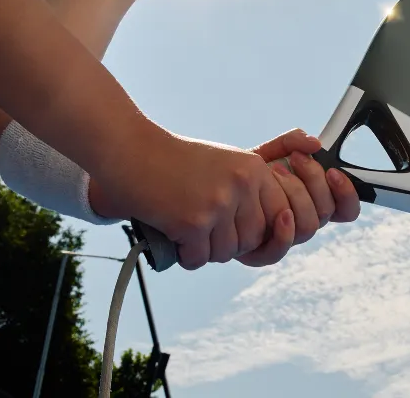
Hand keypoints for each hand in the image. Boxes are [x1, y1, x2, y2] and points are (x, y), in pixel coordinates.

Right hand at [87, 119, 301, 270]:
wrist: (130, 150)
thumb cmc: (174, 161)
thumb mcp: (225, 163)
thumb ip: (251, 191)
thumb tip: (272, 231)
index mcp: (254, 168)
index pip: (279, 215)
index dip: (258, 228)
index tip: (235, 225)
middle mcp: (241, 184)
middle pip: (252, 239)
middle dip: (228, 242)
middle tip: (202, 226)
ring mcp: (218, 203)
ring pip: (225, 253)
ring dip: (204, 249)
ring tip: (185, 225)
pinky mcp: (193, 222)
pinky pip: (198, 259)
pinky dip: (184, 254)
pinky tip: (171, 231)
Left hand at [241, 130, 360, 265]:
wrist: (208, 188)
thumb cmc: (241, 174)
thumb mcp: (268, 151)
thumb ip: (291, 143)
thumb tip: (315, 143)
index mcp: (311, 202)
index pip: (345, 209)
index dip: (346, 194)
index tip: (333, 171)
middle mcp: (301, 221)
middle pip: (325, 213)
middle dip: (313, 181)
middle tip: (295, 158)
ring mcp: (283, 237)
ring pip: (308, 227)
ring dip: (296, 195)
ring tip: (274, 171)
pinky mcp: (260, 252)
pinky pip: (280, 251)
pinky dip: (284, 232)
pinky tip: (278, 211)